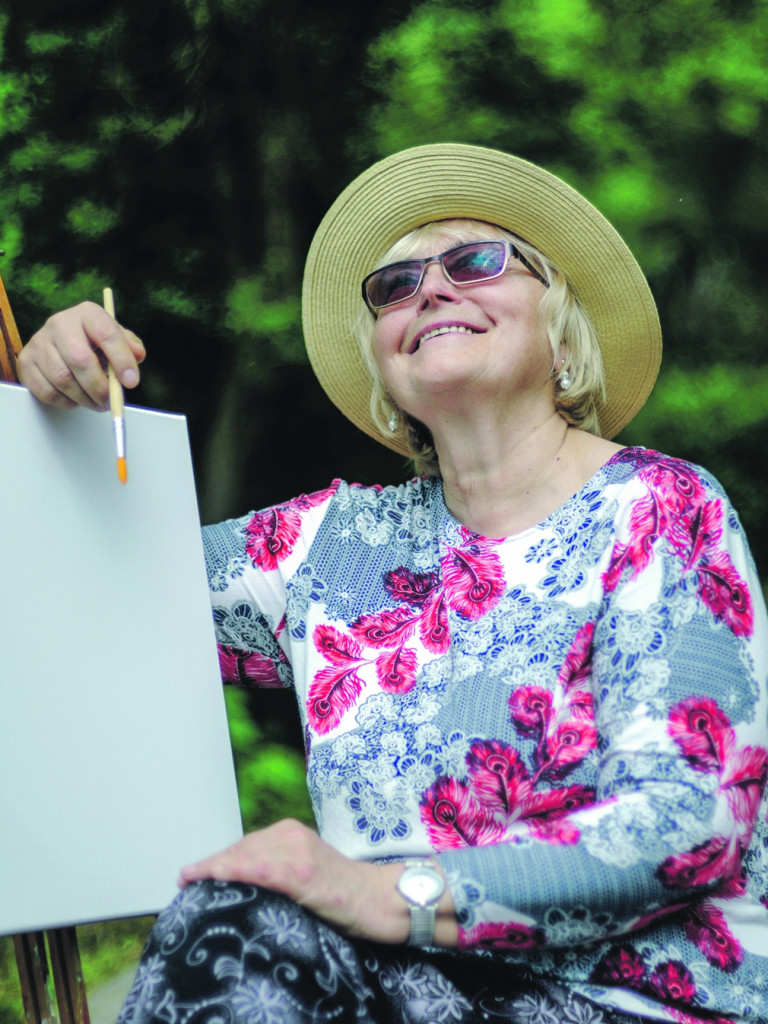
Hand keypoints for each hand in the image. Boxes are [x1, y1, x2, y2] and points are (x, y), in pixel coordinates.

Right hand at [18, 302, 144, 409]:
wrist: (63, 345)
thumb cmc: (95, 344)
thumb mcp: (117, 340)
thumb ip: (130, 347)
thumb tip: (137, 355)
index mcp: (87, 314)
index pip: (106, 333)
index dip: (121, 360)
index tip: (131, 382)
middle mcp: (59, 323)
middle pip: (80, 360)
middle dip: (99, 387)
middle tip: (111, 402)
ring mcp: (39, 342)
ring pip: (63, 379)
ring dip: (85, 398)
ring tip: (97, 403)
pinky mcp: (26, 362)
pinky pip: (48, 391)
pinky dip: (66, 402)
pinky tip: (76, 399)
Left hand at [178, 818, 455, 945]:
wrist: (385, 900)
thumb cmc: (349, 894)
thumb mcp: (310, 875)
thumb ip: (282, 872)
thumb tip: (247, 885)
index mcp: (293, 834)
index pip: (246, 845)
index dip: (219, 859)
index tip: (194, 872)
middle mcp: (293, 835)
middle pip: (240, 848)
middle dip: (213, 864)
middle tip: (188, 878)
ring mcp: (298, 852)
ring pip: (244, 855)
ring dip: (214, 867)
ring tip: (191, 878)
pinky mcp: (303, 873)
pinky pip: (260, 868)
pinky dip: (233, 870)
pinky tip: (213, 876)